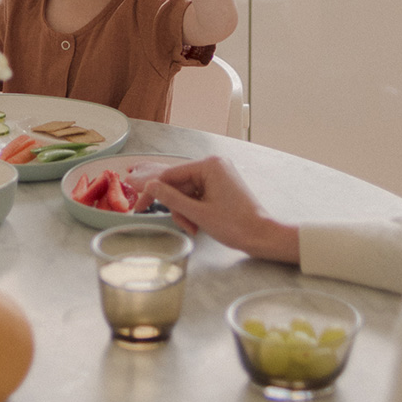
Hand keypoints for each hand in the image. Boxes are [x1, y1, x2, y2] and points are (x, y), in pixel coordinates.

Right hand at [136, 156, 299, 263]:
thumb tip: (150, 187)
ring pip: (187, 192)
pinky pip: (198, 195)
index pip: (171, 175)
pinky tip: (198, 224)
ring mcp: (218, 176)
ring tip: (193, 228)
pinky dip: (194, 211)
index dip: (153, 192)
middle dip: (177, 207)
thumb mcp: (198, 213)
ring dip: (185, 212)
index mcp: (209, 165)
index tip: (138, 207)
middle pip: (179, 184)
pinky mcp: (221, 187)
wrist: (262, 236)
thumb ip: (171, 198)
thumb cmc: (235, 225)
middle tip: (180, 224)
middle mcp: (214, 165)